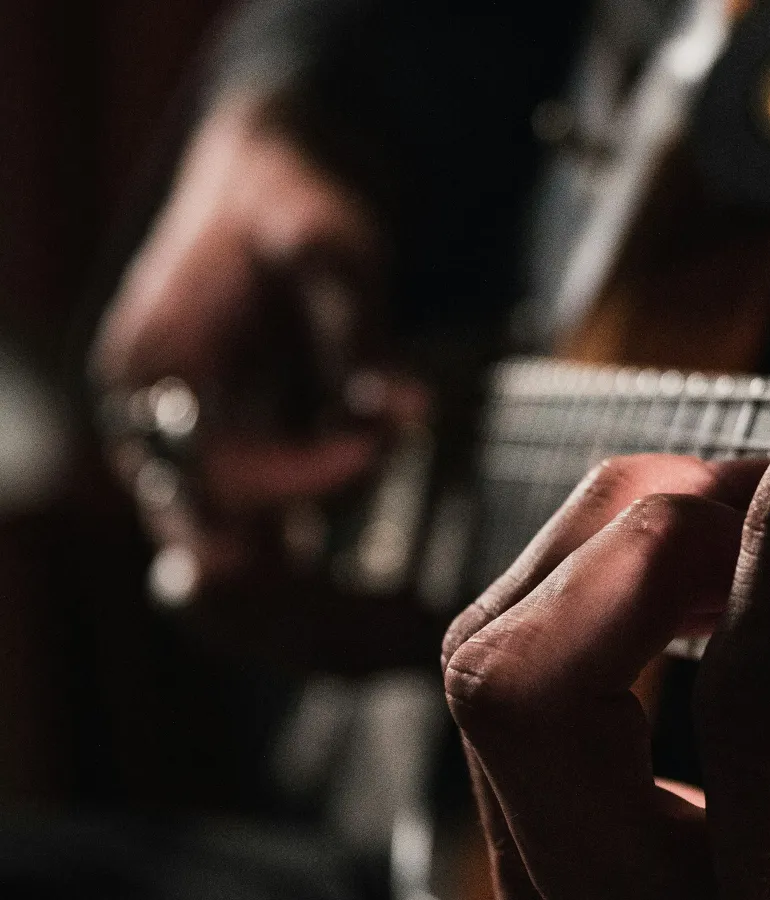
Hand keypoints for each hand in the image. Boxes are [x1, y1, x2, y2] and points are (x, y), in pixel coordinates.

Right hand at [92, 91, 435, 668]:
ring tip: (418, 644)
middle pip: (213, 565)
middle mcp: (156, 442)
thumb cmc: (298, 213)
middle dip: (311, 608)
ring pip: (240, 594)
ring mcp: (190, 476)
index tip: (382, 441)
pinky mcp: (234, 493)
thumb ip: (360, 331)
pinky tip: (403, 624)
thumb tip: (404, 413)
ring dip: (320, 631)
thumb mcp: (332, 248)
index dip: (299, 472)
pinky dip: (326, 609)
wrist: (269, 194)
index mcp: (157, 375)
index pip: (213, 469)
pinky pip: (268, 577)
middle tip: (415, 630)